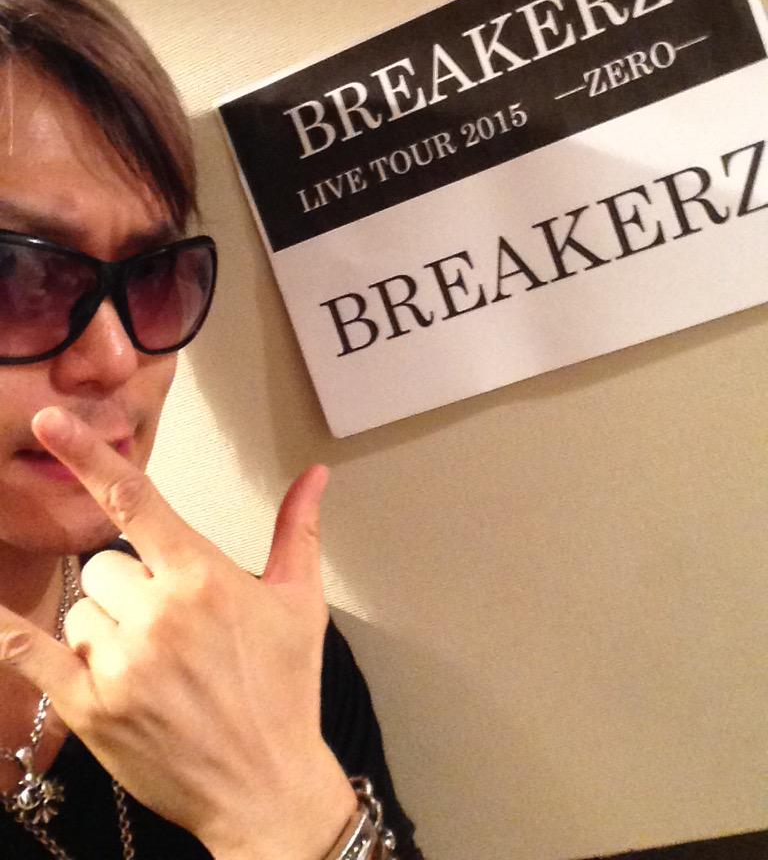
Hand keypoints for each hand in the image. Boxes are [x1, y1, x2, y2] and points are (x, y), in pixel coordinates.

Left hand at [0, 406, 355, 859]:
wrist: (266, 786)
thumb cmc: (286, 690)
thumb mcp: (301, 603)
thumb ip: (298, 530)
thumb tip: (314, 475)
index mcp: (203, 579)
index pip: (134, 499)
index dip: (88, 453)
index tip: (50, 421)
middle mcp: (157, 615)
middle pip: (104, 567)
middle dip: (130, 589)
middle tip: (169, 629)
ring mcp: (120, 664)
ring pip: (80, 611)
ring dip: (103, 627)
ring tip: (150, 664)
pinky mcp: (91, 709)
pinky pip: (30, 654)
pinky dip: (9, 634)